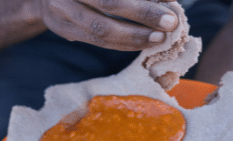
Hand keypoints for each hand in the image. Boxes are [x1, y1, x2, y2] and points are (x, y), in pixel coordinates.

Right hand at [40, 0, 178, 50]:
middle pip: (108, 3)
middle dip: (143, 13)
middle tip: (170, 22)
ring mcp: (61, 12)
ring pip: (101, 29)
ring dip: (134, 36)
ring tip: (158, 38)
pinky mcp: (64, 32)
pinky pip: (97, 42)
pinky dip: (123, 43)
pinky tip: (141, 43)